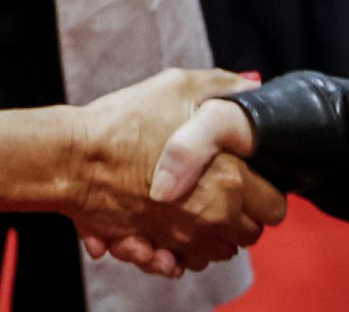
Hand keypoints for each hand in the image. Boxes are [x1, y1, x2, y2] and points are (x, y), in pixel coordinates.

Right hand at [68, 69, 286, 276]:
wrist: (73, 158)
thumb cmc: (125, 120)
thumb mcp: (180, 87)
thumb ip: (225, 86)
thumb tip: (255, 85)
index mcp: (229, 181)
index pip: (275, 204)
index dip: (266, 188)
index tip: (253, 175)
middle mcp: (211, 218)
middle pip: (251, 235)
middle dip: (243, 216)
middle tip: (228, 190)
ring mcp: (182, 239)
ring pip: (218, 252)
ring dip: (213, 234)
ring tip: (197, 205)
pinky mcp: (154, 249)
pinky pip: (182, 263)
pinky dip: (180, 251)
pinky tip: (170, 226)